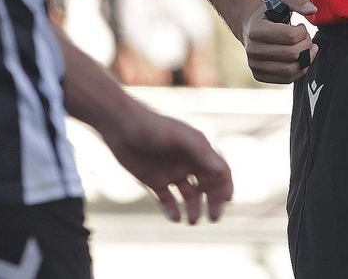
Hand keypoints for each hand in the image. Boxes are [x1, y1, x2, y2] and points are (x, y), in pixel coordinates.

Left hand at [104, 106, 233, 223]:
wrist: (120, 126)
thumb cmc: (153, 127)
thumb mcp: (179, 137)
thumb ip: (201, 153)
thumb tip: (222, 172)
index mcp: (199, 150)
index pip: (219, 171)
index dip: (225, 186)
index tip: (226, 201)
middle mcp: (188, 162)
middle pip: (208, 186)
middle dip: (213, 202)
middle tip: (213, 217)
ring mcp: (172, 172)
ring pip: (190, 196)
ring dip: (194, 209)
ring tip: (192, 221)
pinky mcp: (155, 181)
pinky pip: (168, 200)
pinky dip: (173, 210)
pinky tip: (175, 218)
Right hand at [240, 0, 315, 83]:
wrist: (250, 26)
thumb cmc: (270, 12)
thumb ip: (298, 1)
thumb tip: (313, 10)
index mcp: (256, 30)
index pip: (291, 37)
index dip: (303, 32)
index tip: (300, 27)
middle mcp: (252, 50)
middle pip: (292, 54)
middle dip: (306, 45)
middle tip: (306, 38)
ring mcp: (254, 65)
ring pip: (290, 70)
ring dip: (305, 59)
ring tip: (305, 48)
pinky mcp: (258, 75)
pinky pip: (286, 79)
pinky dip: (299, 70)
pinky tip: (300, 58)